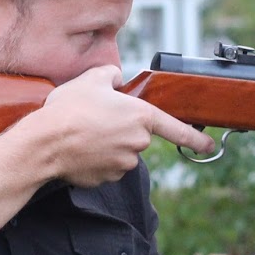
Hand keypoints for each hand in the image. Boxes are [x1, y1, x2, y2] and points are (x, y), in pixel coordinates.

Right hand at [35, 66, 215, 186]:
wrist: (44, 144)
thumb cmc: (69, 110)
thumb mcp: (92, 79)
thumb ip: (112, 75)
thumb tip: (117, 79)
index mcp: (141, 116)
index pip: (177, 130)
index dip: (196, 139)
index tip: (210, 146)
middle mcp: (138, 143)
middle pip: (137, 137)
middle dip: (121, 129)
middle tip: (94, 118)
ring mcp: (123, 164)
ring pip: (120, 153)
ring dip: (107, 145)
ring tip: (81, 133)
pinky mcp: (106, 179)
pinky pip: (105, 167)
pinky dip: (95, 160)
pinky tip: (78, 150)